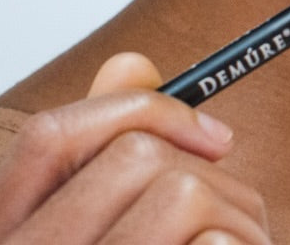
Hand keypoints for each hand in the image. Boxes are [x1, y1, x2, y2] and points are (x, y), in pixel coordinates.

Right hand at [0, 53, 269, 243]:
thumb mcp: (88, 235)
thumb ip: (98, 160)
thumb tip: (132, 62)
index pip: (49, 136)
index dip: (138, 110)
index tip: (215, 137)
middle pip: (134, 158)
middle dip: (211, 178)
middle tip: (240, 223)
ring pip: (181, 195)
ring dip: (238, 219)